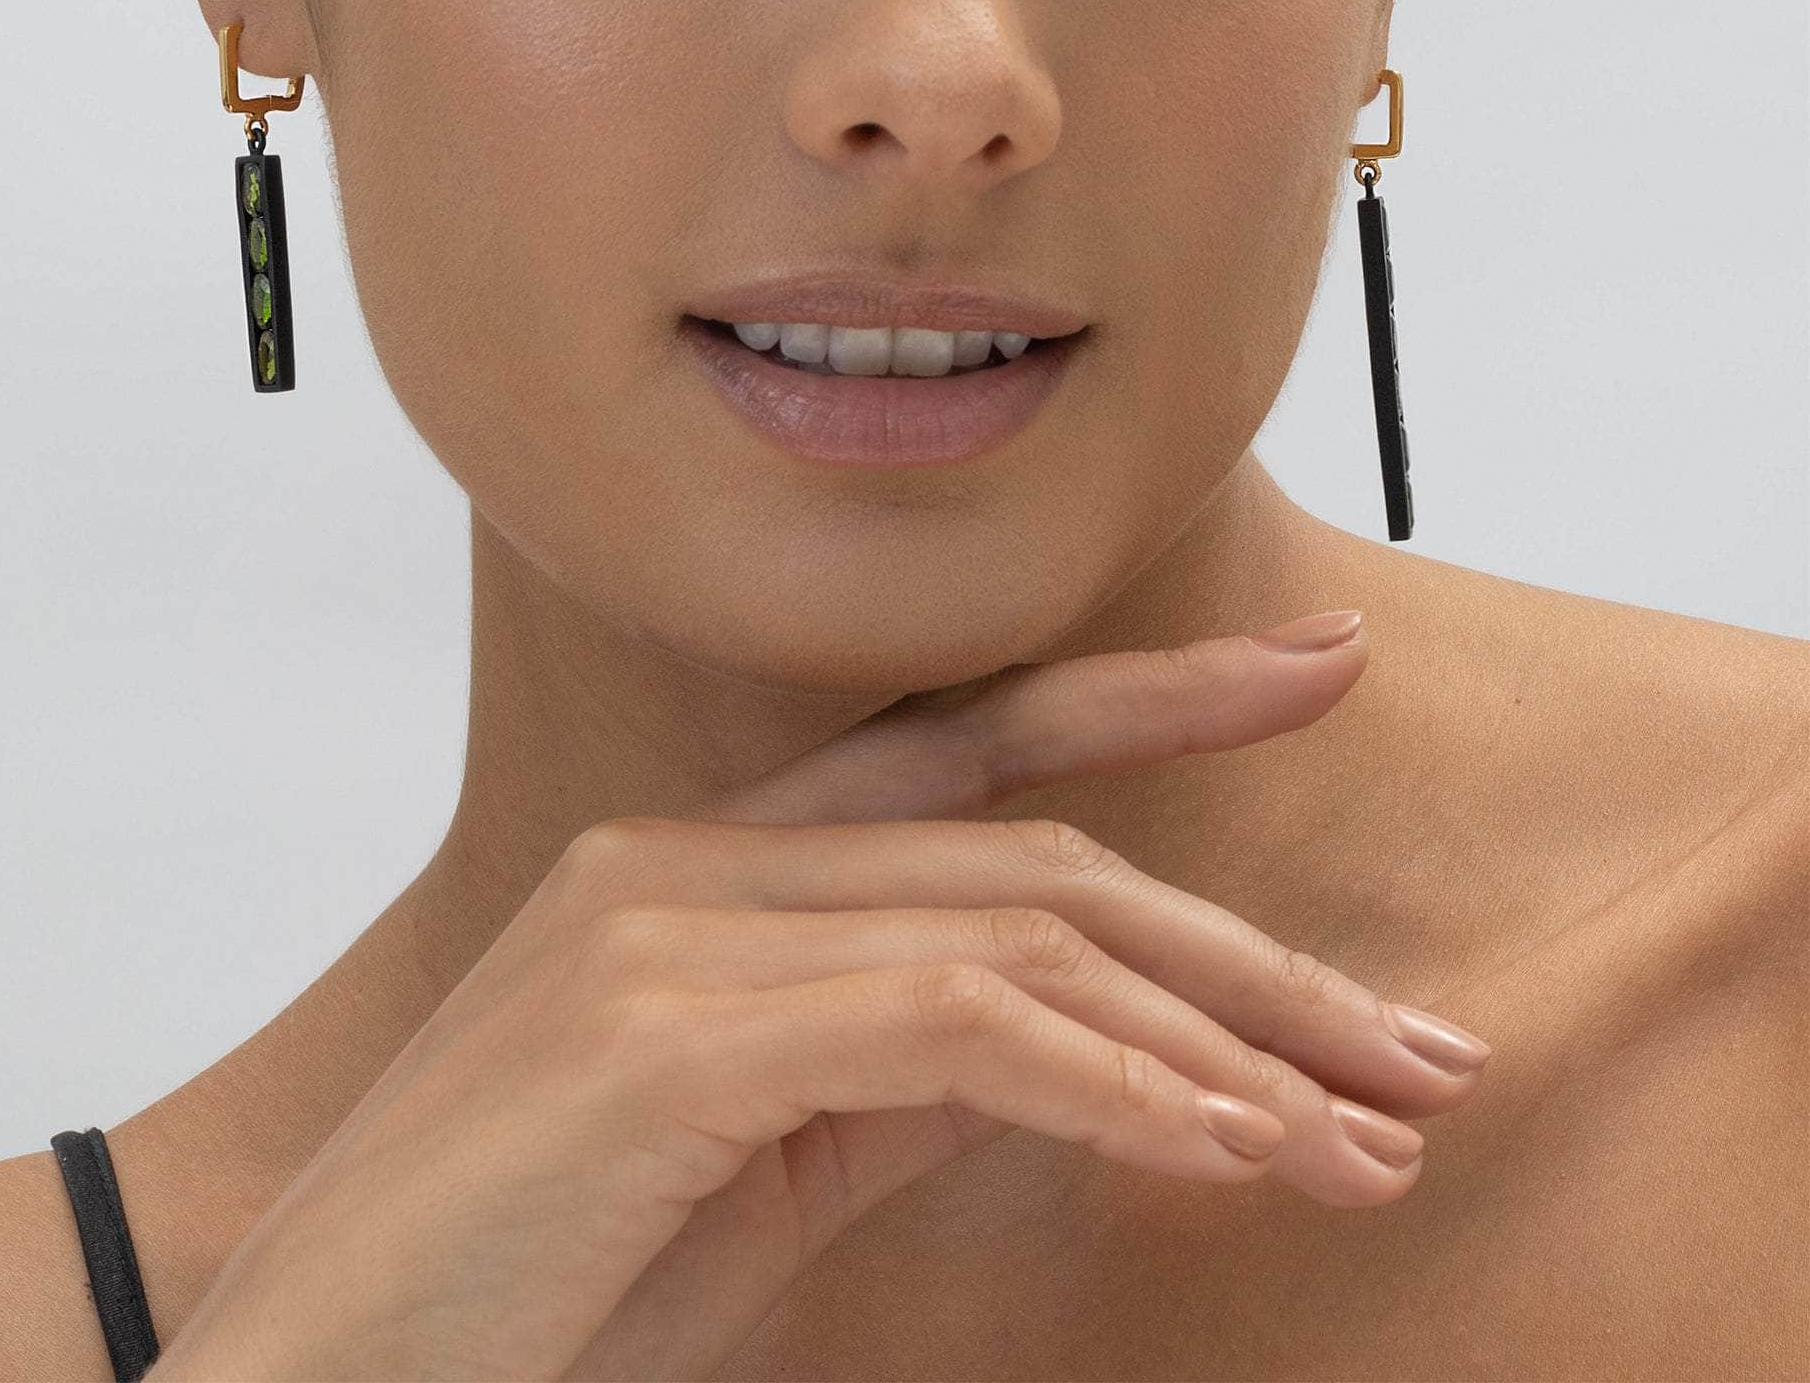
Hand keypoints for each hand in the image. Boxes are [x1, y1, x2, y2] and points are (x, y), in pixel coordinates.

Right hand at [148, 613, 1488, 1382]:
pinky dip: (1114, 1084)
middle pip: (1036, 856)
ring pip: (1018, 930)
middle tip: (1426, 1051)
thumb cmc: (532, 1292)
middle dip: (1252, 956)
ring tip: (1368, 1137)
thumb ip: (896, 1072)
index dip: (1155, 697)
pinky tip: (1231, 1148)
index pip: (972, 744)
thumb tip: (1083, 1047)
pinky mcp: (664, 1026)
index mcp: (704, 871)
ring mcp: (666, 927)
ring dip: (1221, 1041)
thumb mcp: (756, 1166)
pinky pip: (951, 1024)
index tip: (1317, 666)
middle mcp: (686, 860)